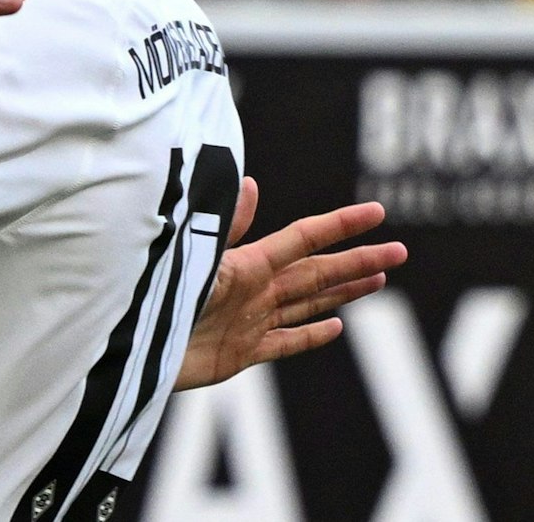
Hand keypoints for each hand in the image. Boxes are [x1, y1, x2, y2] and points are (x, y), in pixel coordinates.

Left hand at [176, 178, 407, 389]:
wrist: (132, 348)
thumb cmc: (158, 298)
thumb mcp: (194, 258)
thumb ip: (225, 227)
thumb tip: (248, 181)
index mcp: (247, 265)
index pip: (304, 239)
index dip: (339, 226)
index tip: (377, 212)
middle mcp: (254, 290)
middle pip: (317, 272)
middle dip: (358, 261)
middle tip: (401, 250)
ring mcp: (250, 321)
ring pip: (309, 303)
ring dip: (344, 291)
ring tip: (380, 278)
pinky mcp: (241, 353)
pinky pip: (285, 342)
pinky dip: (311, 335)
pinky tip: (337, 326)